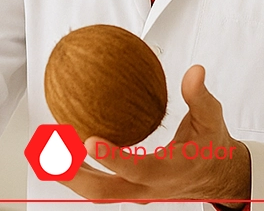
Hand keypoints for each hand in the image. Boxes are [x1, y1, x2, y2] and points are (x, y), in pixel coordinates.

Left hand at [60, 65, 251, 205]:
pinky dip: (78, 169)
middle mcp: (149, 188)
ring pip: (97, 191)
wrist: (219, 177)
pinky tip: (62, 149)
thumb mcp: (212, 120)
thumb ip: (200, 97)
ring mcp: (137, 192)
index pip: (137, 170)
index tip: (90, 140)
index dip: (112, 158)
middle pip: (104, 191)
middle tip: (50, 152)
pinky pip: (100, 183)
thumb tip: (194, 72)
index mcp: (168, 172)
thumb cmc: (212, 146)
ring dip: (69, 174)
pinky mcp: (130, 189)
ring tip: (44, 151)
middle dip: (74, 174)